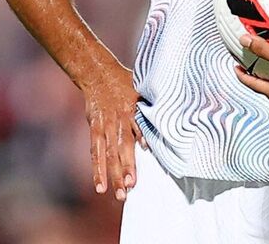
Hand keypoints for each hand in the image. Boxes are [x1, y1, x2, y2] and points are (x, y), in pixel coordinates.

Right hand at [81, 64, 145, 200]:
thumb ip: (153, 107)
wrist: (99, 74)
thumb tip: (172, 120)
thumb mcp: (142, 90)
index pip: (140, 128)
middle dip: (127, 167)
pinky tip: (100, 187)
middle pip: (123, 147)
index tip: (149, 157)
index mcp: (133, 110)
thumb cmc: (126, 84)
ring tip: (120, 194)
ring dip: (114, 175)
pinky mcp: (95, 130)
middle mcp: (119, 120)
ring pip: (109, 154)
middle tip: (132, 186)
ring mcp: (105, 127)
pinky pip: (95, 153)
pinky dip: (97, 171)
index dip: (144, 142)